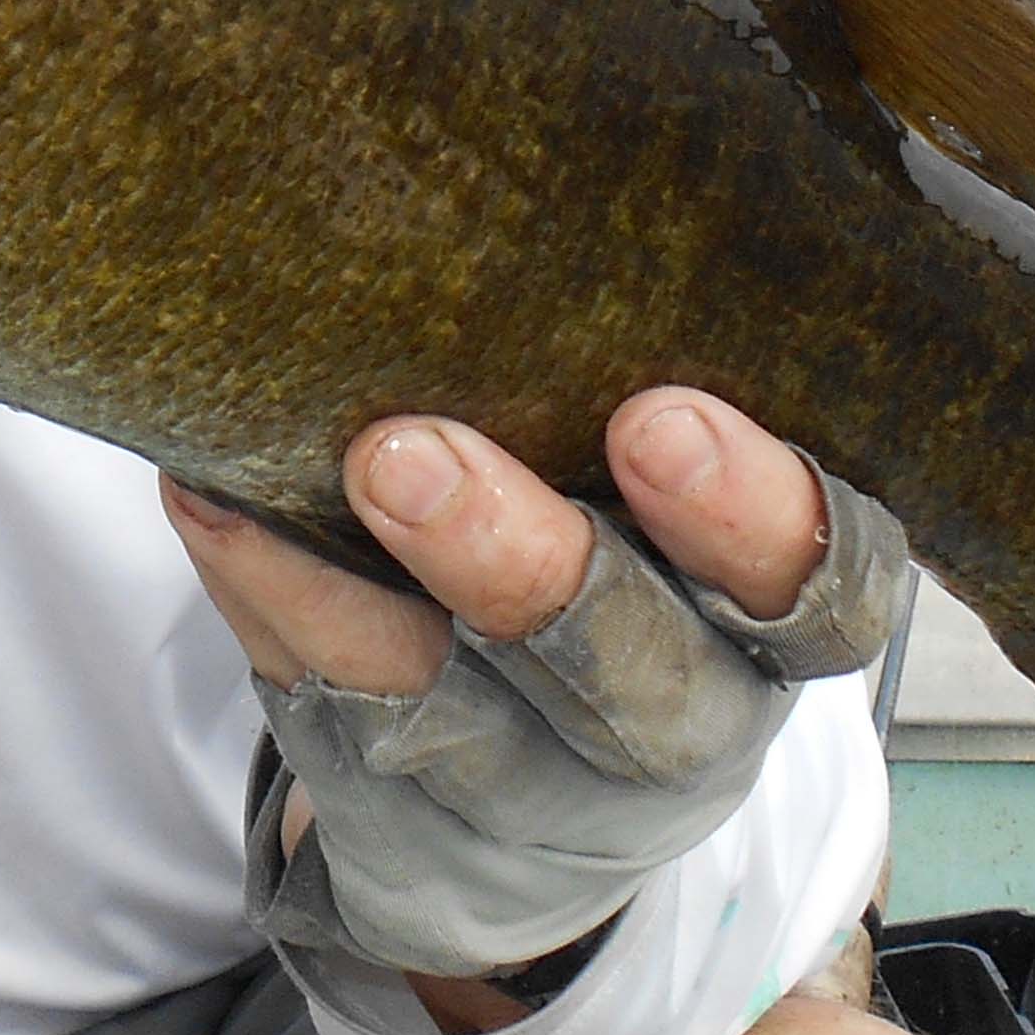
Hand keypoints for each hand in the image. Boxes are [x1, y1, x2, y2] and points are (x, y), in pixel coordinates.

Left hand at [163, 393, 906, 1025]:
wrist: (529, 803)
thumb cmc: (614, 558)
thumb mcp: (664, 492)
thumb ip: (624, 386)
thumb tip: (526, 201)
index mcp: (764, 628)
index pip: (821, 593)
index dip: (751, 515)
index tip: (657, 417)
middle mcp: (678, 729)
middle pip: (637, 678)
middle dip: (529, 569)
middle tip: (410, 457)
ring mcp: (543, 802)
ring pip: (464, 720)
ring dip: (368, 597)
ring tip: (307, 476)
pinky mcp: (416, 834)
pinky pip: (335, 728)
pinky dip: (272, 608)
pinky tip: (213, 503)